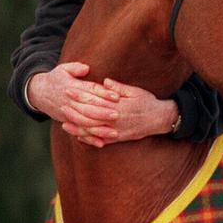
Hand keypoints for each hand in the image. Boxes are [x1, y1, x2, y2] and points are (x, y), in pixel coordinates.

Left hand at [27, 66, 178, 147]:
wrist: (161, 119)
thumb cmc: (148, 102)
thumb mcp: (135, 91)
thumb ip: (119, 88)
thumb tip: (104, 82)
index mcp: (118, 106)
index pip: (94, 101)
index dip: (80, 96)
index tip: (68, 90)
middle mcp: (116, 121)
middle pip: (91, 118)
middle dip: (75, 113)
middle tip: (61, 107)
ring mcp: (117, 131)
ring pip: (94, 132)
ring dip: (78, 129)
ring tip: (64, 124)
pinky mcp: (119, 139)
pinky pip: (102, 141)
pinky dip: (90, 140)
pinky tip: (79, 137)